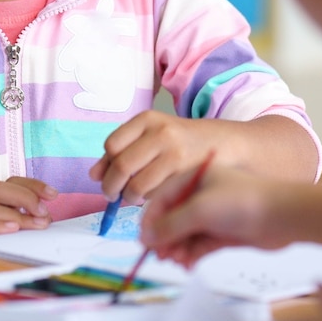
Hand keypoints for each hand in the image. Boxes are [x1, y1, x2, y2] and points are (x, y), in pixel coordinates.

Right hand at [0, 177, 57, 235]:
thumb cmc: (20, 238)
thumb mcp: (33, 224)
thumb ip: (39, 217)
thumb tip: (46, 218)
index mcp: (3, 198)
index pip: (13, 182)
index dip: (34, 185)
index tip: (53, 195)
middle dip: (24, 197)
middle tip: (42, 212)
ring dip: (18, 217)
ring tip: (37, 226)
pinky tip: (14, 229)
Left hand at [89, 111, 219, 204]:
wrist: (226, 144)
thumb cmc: (184, 142)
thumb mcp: (153, 137)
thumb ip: (122, 151)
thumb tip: (94, 174)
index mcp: (147, 120)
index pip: (112, 145)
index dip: (105, 166)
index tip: (104, 178)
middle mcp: (161, 133)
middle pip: (121, 166)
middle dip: (111, 187)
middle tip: (112, 195)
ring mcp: (175, 153)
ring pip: (137, 185)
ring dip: (130, 197)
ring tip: (133, 198)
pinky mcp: (187, 174)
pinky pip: (157, 194)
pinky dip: (150, 201)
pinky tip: (154, 196)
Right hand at [140, 164, 289, 267]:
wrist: (283, 216)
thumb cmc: (244, 202)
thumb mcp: (200, 210)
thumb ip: (170, 225)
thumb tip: (146, 238)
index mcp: (195, 177)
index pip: (162, 198)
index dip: (151, 220)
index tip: (145, 240)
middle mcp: (202, 194)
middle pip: (172, 218)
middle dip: (165, 238)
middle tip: (162, 256)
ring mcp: (214, 214)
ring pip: (185, 235)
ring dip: (178, 249)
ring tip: (178, 261)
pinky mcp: (224, 233)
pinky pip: (199, 245)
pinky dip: (192, 255)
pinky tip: (188, 265)